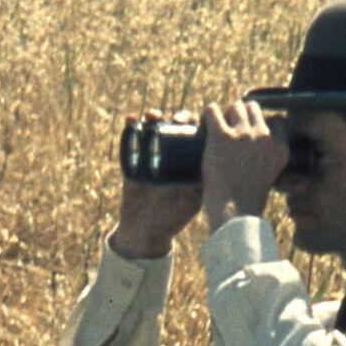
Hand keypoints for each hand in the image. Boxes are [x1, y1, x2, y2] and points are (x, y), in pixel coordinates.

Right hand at [110, 111, 202, 258]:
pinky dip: (131, 126)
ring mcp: (153, 156)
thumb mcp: (191, 202)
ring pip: (156, 129)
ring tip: (151, 115)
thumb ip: (200, 188)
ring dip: (154, 117)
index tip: (196, 121)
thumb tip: (214, 169)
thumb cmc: (172, 218)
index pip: (197, 137)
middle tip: (176, 119)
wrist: (144, 230)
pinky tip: (130, 118)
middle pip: (178, 128)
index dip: (197, 125)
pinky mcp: (134, 159)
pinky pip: (132, 138)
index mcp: (190, 162)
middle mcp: (174, 155)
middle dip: (177, 118)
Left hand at [200, 100, 286, 230]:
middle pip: (253, 108)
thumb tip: (302, 182)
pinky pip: (212, 110)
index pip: (276, 120)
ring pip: (234, 107)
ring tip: (215, 126)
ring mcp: (242, 135)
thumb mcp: (272, 180)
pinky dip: (206, 114)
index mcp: (281, 148)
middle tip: (229, 128)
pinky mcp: (221, 136)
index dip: (261, 123)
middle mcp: (264, 137)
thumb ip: (278, 170)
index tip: (250, 131)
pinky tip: (203, 122)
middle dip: (241, 114)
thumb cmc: (248, 202)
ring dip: (224, 113)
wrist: (233, 212)